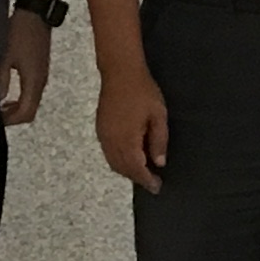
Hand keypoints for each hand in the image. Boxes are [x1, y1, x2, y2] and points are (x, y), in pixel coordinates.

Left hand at [0, 10, 53, 125]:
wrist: (36, 11)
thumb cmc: (20, 32)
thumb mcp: (5, 57)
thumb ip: (1, 80)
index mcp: (34, 81)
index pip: (26, 113)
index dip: (10, 121)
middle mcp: (41, 81)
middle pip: (31, 110)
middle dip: (13, 117)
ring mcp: (42, 75)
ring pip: (32, 101)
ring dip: (16, 107)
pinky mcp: (40, 68)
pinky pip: (32, 91)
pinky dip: (20, 98)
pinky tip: (8, 93)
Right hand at [97, 61, 170, 192]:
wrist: (120, 72)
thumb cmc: (143, 91)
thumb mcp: (158, 115)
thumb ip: (159, 140)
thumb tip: (159, 163)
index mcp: (127, 139)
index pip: (136, 168)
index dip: (146, 180)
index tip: (157, 187)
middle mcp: (111, 141)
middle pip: (122, 168)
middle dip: (136, 177)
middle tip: (151, 182)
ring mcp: (103, 136)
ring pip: (113, 162)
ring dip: (126, 171)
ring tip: (142, 172)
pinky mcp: (100, 129)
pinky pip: (108, 153)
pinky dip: (118, 161)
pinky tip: (129, 157)